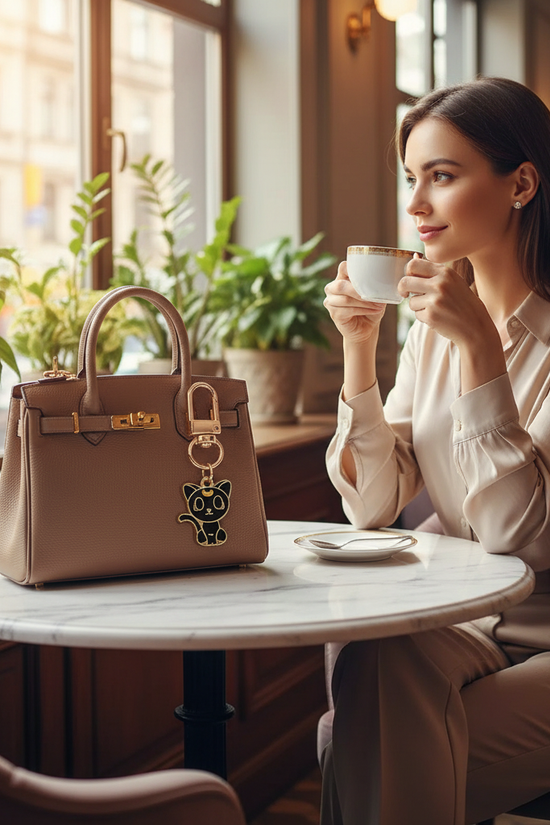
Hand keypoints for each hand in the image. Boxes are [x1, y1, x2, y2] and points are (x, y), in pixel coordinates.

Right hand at [324, 261, 385, 344]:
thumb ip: (374, 286)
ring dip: (364, 302)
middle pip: (340, 285)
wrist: (366, 328)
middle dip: (358, 290)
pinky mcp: (334, 314)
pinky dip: (363, 310)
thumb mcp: (374, 294)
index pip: (343, 268)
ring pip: (346, 299)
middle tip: (373, 296)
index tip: (368, 274)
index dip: (352, 269)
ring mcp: (330, 302)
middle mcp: (332, 288)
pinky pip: (347, 310)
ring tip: (378, 305)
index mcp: (342, 278)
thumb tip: (383, 281)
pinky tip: (373, 311)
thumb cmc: (370, 308)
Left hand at [398, 255, 505, 392]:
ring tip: (434, 309)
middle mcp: (440, 284)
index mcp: (445, 272)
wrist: (475, 326)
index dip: (408, 272)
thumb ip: (434, 271)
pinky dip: (424, 317)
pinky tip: (437, 318)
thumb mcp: (453, 281)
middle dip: (402, 289)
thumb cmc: (463, 303)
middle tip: (405, 294)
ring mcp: (435, 300)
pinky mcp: (431, 315)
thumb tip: (414, 257)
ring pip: (411, 301)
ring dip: (418, 306)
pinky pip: (416, 314)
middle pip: (405, 282)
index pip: (414, 265)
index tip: (410, 279)